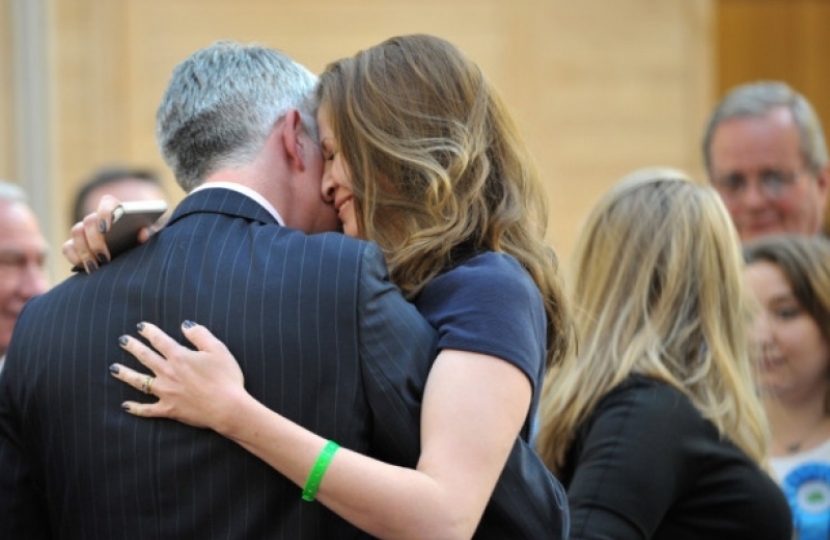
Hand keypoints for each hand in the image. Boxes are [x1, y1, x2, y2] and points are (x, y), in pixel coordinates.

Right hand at [61, 194, 154, 273]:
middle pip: (88, 222)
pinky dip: (74, 257)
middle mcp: (97, 217)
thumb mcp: (148, 234)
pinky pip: (67, 248)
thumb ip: (148, 232)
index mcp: (116, 210)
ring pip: (76, 233)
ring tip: (96, 268)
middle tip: (105, 258)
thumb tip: (144, 234)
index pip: (106, 203)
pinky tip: (86, 268)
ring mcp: (84, 230)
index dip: (104, 214)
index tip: (107, 230)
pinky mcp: (75, 244)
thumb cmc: (140, 237)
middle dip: (95, 241)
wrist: (131, 247)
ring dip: (84, 252)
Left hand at [109, 321, 245, 431]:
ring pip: (139, 382)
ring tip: (113, 368)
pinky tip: (125, 406)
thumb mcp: (218, 349)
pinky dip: (135, 408)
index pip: (160, 340)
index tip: (140, 326)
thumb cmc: (226, 377)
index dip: (149, 332)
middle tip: (123, 341)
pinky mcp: (168, 409)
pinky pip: (147, 409)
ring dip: (125, 374)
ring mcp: (165, 392)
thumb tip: (185, 325)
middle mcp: (168, 373)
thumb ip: (200, 335)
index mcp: (180, 357)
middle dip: (132, 347)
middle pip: (145, 357)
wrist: (227, 408)